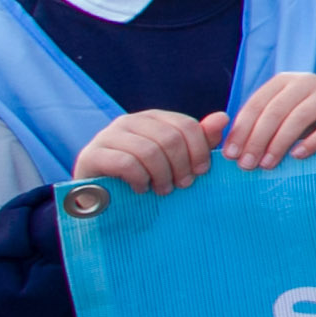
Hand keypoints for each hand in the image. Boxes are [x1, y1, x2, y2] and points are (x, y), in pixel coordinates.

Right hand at [73, 109, 220, 194]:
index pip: (185, 125)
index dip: (199, 150)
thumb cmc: (142, 178)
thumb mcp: (173, 161)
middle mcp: (128, 121)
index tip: (201, 173)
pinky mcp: (92, 155)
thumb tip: (223, 117)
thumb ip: (197, 140)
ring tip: (163, 190)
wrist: (97, 199)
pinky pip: (127, 163)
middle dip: (182, 165)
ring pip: (149, 150)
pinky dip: (141, 179)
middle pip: (170, 138)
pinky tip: (141, 190)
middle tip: (182, 185)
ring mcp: (107, 136)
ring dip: (162, 175)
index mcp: (151, 119)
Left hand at [227, 74, 315, 168]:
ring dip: (279, 144)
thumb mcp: (282, 113)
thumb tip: (232, 151)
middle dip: (257, 140)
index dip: (241, 130)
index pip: (256, 104)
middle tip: (247, 164)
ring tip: (267, 165)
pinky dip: (312, 143)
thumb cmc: (307, 118)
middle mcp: (305, 82)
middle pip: (275, 112)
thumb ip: (261, 125)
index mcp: (283, 81)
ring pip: (298, 118)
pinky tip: (297, 156)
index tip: (231, 155)